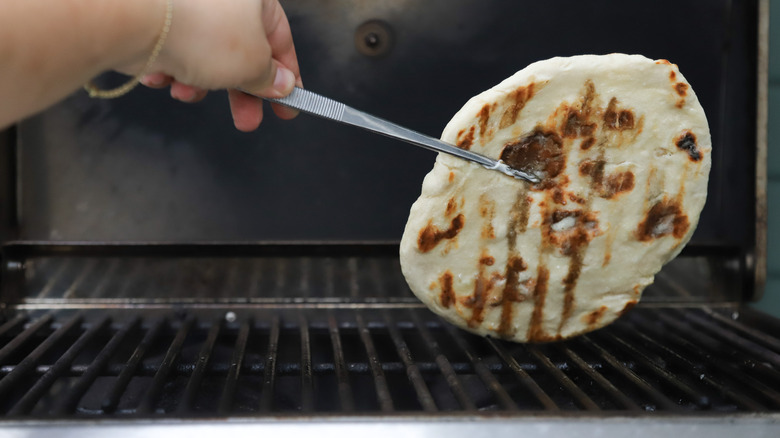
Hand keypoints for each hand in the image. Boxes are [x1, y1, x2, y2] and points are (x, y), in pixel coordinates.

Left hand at [132, 0, 301, 131]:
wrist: (136, 20)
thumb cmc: (201, 31)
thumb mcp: (253, 64)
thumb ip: (270, 78)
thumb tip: (281, 84)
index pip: (281, 40)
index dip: (286, 77)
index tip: (288, 103)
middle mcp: (222, 1)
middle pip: (242, 53)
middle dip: (241, 92)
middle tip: (247, 120)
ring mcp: (189, 8)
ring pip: (207, 57)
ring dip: (202, 84)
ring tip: (189, 91)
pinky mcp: (160, 21)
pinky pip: (176, 53)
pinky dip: (174, 71)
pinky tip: (165, 76)